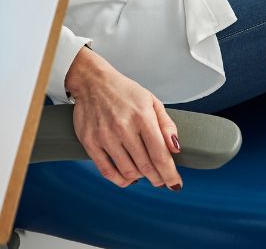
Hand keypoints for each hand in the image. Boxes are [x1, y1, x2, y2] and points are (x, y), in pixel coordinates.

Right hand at [65, 48, 182, 189]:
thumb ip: (167, 125)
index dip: (170, 174)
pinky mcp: (90, 142)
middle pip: (146, 167)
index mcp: (142, 117)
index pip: (160, 155)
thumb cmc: (124, 92)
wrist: (92, 81)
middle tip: (160, 179)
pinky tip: (127, 178)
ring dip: (140, 178)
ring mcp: (105, 136)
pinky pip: (107, 171)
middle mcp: (123, 128)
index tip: (175, 184)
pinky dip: (120, 180)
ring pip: (128, 172)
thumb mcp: (152, 101)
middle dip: (157, 178)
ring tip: (143, 173)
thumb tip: (175, 148)